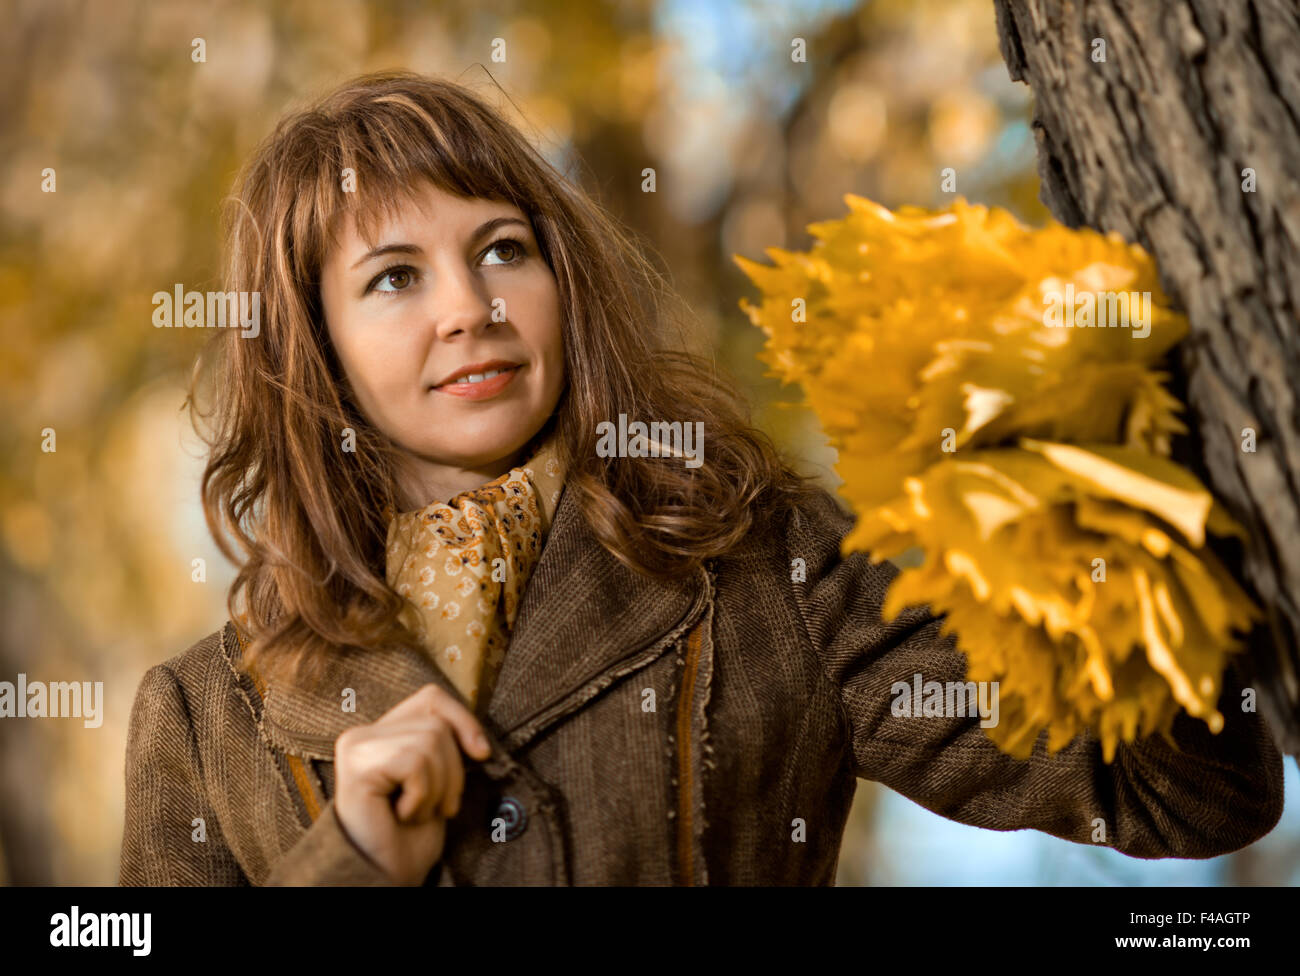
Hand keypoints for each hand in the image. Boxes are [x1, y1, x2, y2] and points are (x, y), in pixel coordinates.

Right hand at [333, 683, 490, 884]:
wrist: (383, 875)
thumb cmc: (409, 835)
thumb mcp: (437, 781)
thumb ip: (445, 746)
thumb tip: (478, 736)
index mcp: (380, 732)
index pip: (431, 698)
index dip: (463, 720)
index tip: (482, 754)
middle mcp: (362, 734)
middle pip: (437, 724)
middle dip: (452, 771)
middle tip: (435, 806)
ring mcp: (356, 747)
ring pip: (430, 741)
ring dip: (436, 788)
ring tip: (415, 812)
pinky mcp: (357, 765)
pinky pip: (415, 763)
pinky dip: (421, 796)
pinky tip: (401, 815)